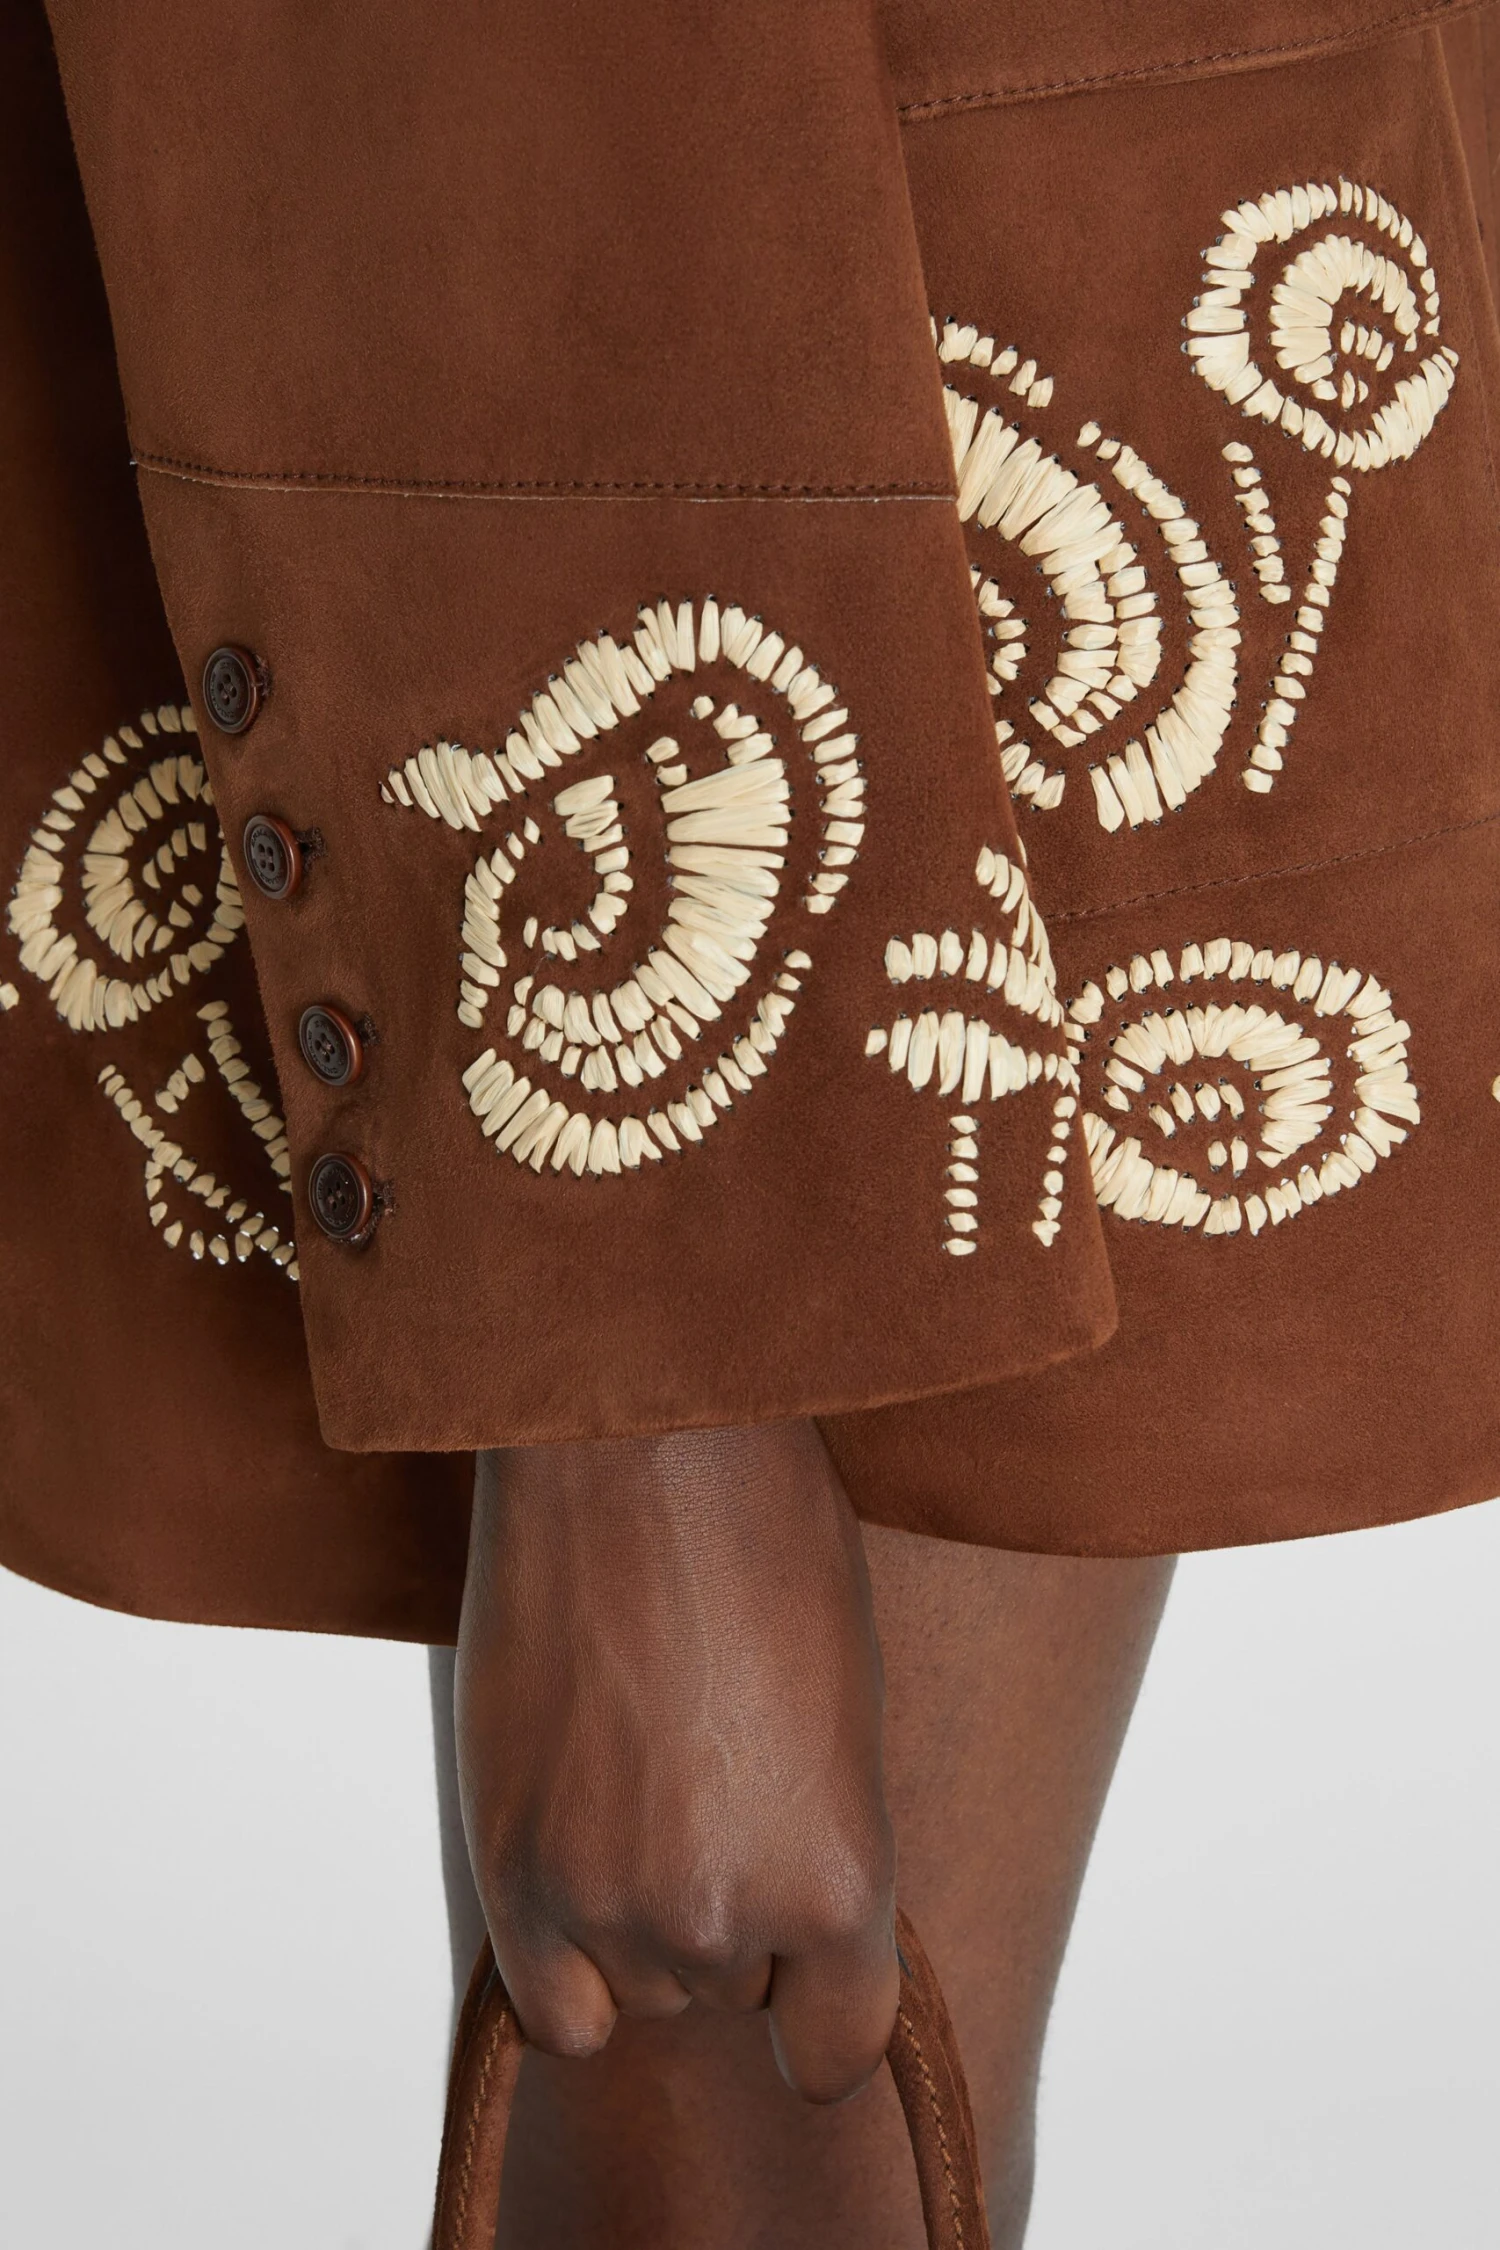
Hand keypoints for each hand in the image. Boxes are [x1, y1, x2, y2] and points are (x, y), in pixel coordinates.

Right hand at [454, 1420, 896, 2102]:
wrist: (632, 1445)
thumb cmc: (763, 1534)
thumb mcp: (849, 1704)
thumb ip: (823, 1840)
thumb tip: (791, 1906)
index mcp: (839, 1878)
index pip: (840, 2047)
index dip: (825, 2002)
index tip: (810, 1972)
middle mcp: (724, 1920)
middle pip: (733, 1993)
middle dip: (732, 1915)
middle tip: (710, 1791)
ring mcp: (603, 1902)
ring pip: (638, 1989)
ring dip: (642, 1920)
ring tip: (639, 1783)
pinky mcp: (508, 1871)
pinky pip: (554, 2008)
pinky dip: (567, 1960)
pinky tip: (581, 1862)